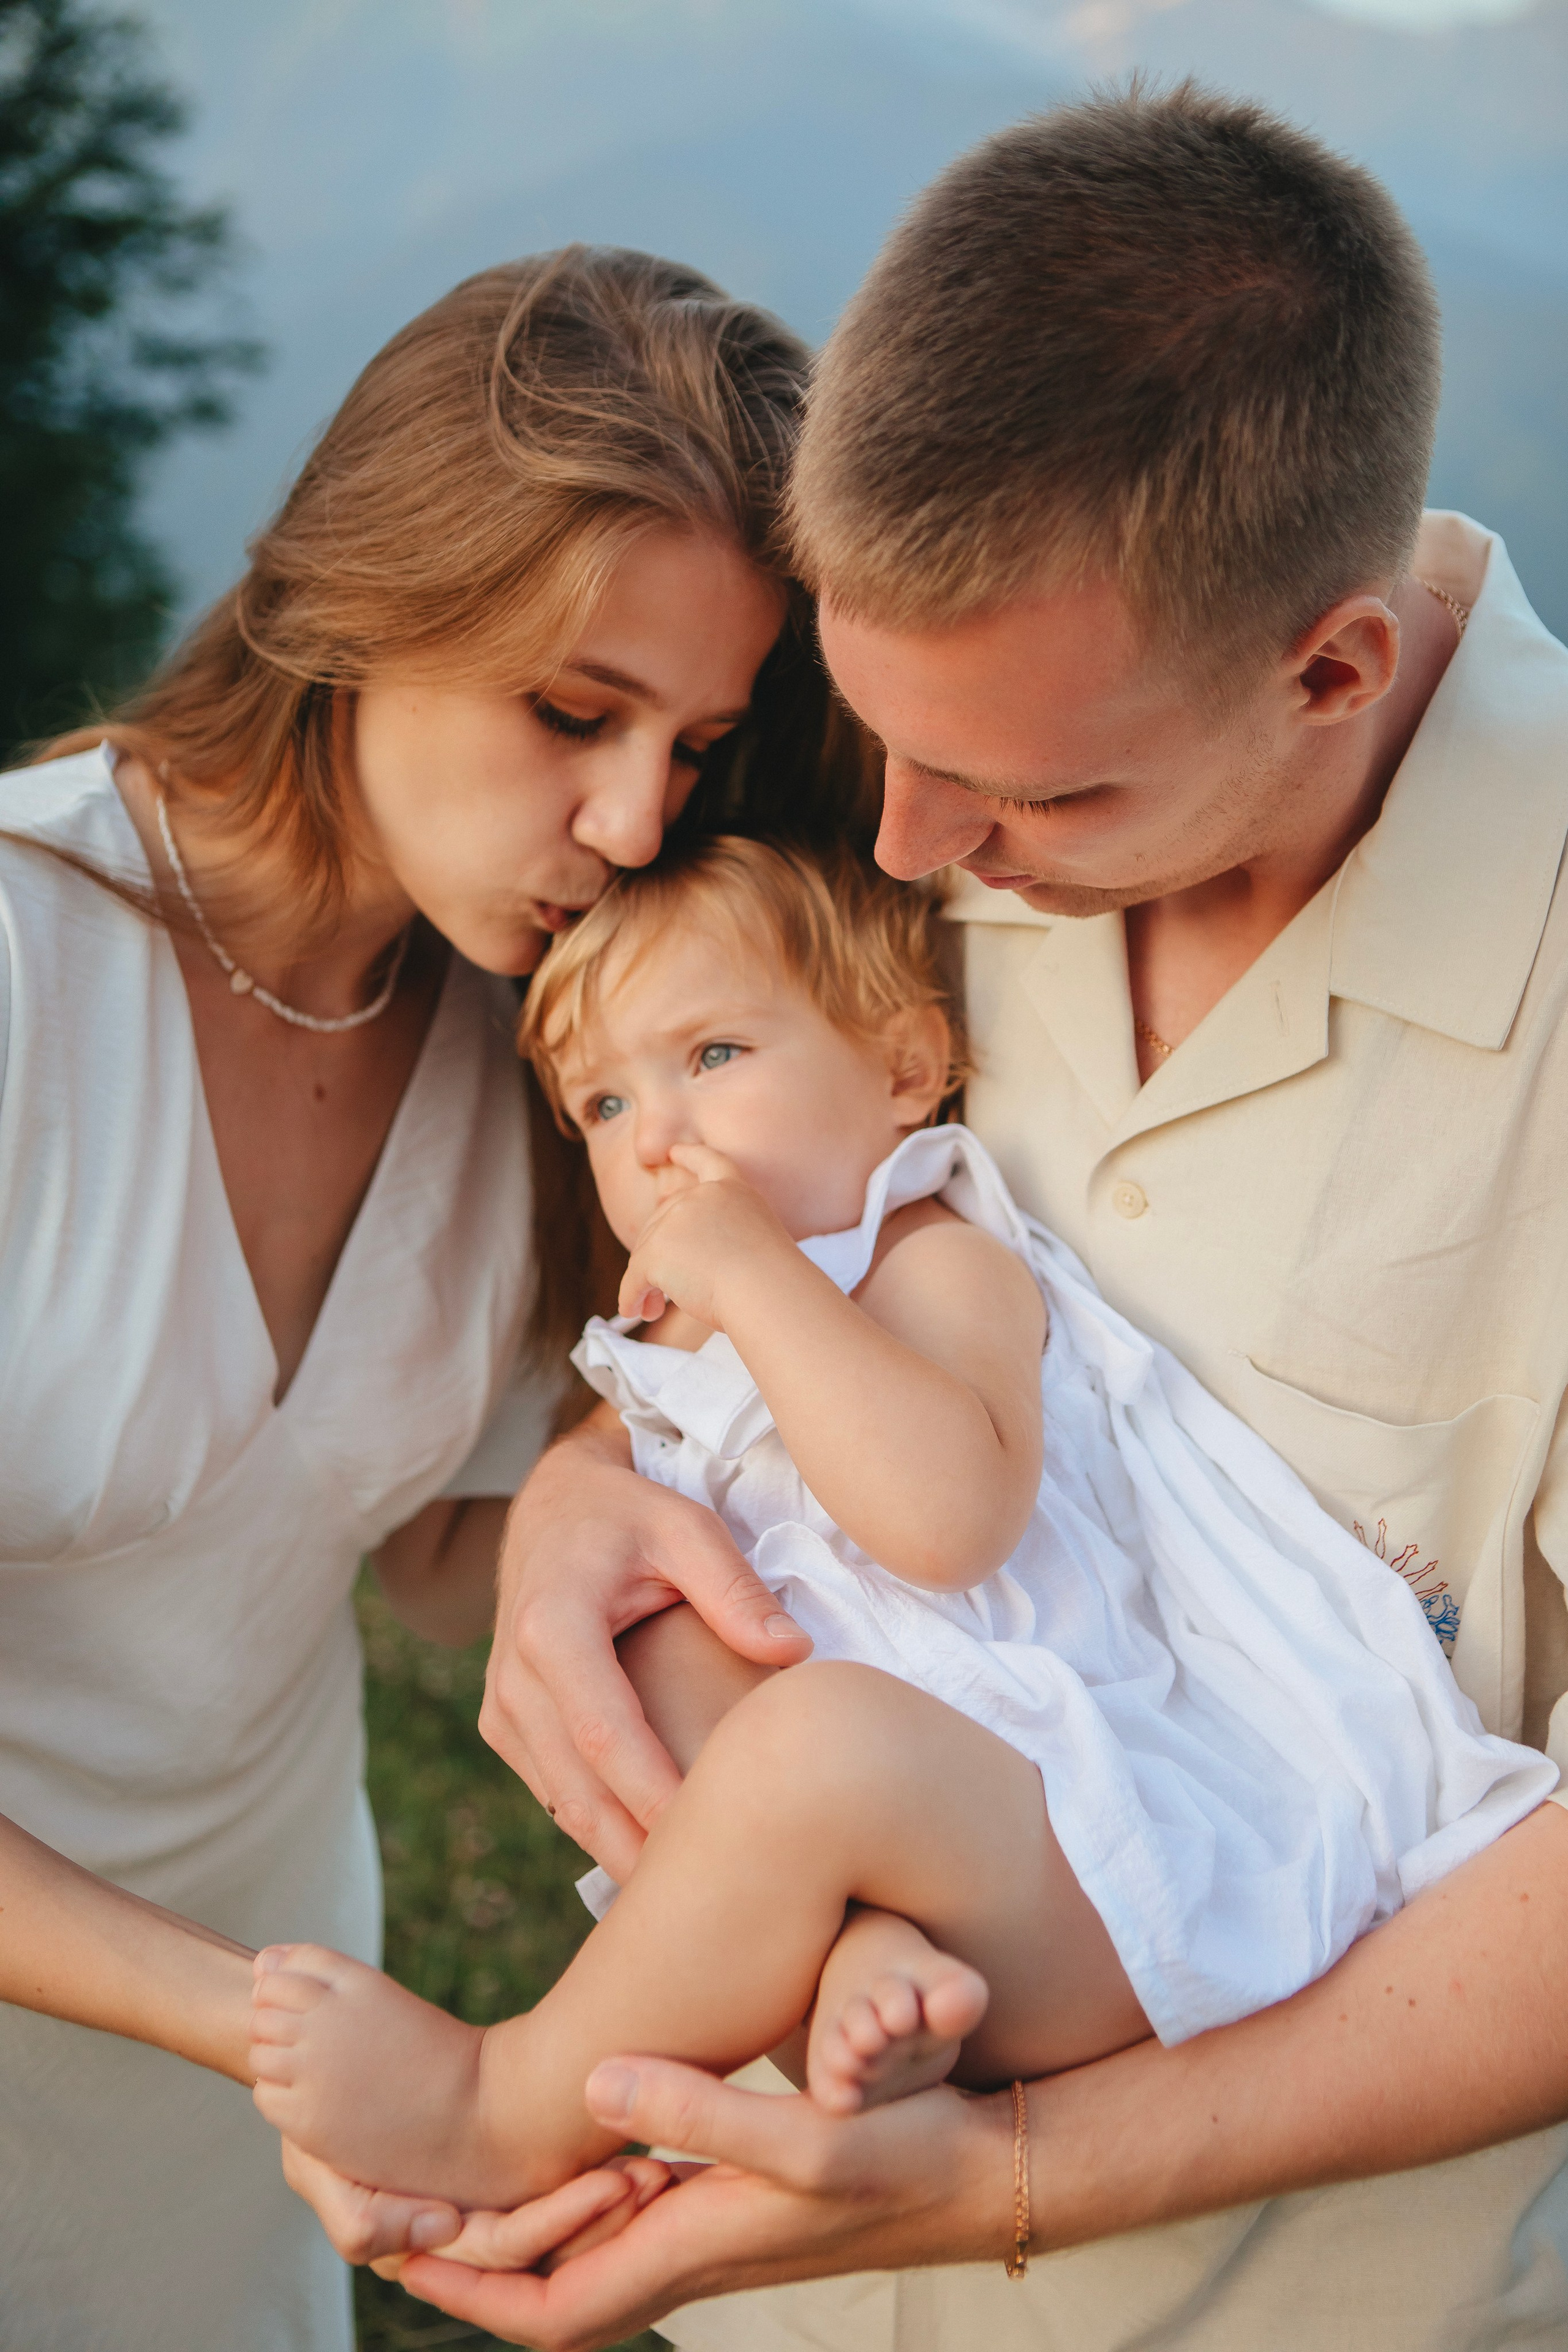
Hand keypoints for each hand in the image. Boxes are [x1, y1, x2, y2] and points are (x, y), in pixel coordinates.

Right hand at [278, 2137, 667, 2275]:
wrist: (317, 2078)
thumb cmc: (313, 2131)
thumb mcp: (319, 2173)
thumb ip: (366, 2219)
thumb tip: (445, 2227)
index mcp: (429, 2250)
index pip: (510, 2254)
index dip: (564, 2225)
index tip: (618, 2186)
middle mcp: (462, 2241)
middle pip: (545, 2248)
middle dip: (601, 2218)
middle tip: (655, 2176)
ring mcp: (481, 2210)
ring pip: (556, 2228)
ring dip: (607, 2204)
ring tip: (658, 2165)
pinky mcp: (494, 2179)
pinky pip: (546, 2188)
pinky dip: (587, 2177)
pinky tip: (633, 2142)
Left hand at [391, 2060, 1010, 2350]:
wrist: (984, 2171)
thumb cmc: (906, 2156)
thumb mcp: (808, 2135)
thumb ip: (700, 2113)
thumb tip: (594, 2087)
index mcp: (695, 2247)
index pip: (553, 2311)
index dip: (472, 2294)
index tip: (404, 2257)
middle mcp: (694, 2253)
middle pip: (559, 2293)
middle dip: (478, 2270)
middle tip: (406, 2220)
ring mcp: (716, 2232)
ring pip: (595, 2254)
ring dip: (528, 2232)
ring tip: (463, 2186)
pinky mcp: (737, 2202)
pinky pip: (636, 2219)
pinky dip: (586, 2197)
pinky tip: (578, 2142)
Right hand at [482, 1411, 810, 1883]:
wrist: (554, 1504)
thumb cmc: (629, 1513)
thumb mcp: (686, 1526)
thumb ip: (734, 1587)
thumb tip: (792, 1652)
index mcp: (553, 1626)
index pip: (606, 1736)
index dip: (656, 1797)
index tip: (714, 1842)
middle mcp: (513, 1676)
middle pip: (580, 1790)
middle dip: (642, 1850)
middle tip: (712, 1903)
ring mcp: (501, 1707)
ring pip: (562, 1803)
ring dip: (621, 1850)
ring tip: (692, 1898)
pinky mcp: (506, 1725)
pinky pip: (554, 1791)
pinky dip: (601, 1826)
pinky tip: (656, 1857)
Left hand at [619, 1145, 795, 1327]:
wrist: (769, 1293)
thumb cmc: (772, 1283)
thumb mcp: (753, 1243)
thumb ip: (719, 1235)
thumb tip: (672, 1254)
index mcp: (733, 1191)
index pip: (709, 1163)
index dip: (689, 1156)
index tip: (674, 1152)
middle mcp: (701, 1197)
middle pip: (663, 1221)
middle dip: (660, 1255)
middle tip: (664, 1291)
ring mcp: (675, 1220)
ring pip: (646, 1252)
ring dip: (648, 1282)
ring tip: (655, 1310)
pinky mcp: (655, 1251)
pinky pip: (634, 1278)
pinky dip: (631, 1297)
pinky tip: (634, 1311)